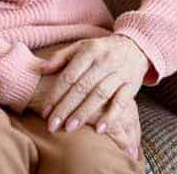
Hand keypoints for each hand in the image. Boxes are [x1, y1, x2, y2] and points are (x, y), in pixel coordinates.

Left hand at [38, 35, 148, 155]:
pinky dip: (111, 116)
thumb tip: (41, 69)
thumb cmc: (101, 50)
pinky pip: (121, 102)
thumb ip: (61, 57)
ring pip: (100, 95)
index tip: (45, 111)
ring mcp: (120, 73)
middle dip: (66, 108)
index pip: (69, 75)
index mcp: (89, 51)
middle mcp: (104, 61)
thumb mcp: (81, 46)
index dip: (56, 94)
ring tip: (70, 128)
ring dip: (84, 113)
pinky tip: (100, 129)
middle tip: (53, 125)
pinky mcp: (132, 85)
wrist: (135, 46)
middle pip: (82, 87)